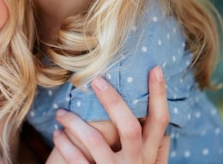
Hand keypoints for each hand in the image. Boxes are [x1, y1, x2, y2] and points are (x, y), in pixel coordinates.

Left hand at [50, 66, 169, 163]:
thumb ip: (158, 156)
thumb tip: (165, 134)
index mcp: (150, 157)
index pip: (161, 121)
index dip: (159, 95)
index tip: (155, 68)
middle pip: (130, 127)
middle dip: (114, 102)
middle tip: (96, 80)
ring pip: (97, 141)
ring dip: (76, 123)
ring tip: (61, 112)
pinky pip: (77, 161)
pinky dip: (65, 145)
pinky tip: (57, 134)